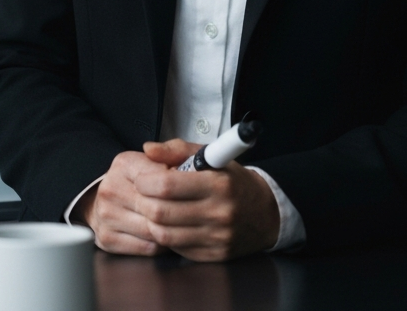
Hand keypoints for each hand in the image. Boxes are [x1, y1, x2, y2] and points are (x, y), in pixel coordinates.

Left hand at [75, 139, 279, 260]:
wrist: (265, 213)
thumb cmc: (230, 179)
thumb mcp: (208, 155)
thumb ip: (175, 149)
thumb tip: (148, 150)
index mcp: (216, 184)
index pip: (167, 186)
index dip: (145, 182)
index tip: (141, 179)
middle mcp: (219, 213)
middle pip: (162, 213)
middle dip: (143, 202)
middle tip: (141, 195)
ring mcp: (218, 238)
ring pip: (166, 235)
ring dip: (151, 222)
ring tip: (152, 209)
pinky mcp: (216, 255)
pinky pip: (178, 249)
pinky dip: (167, 236)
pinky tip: (169, 224)